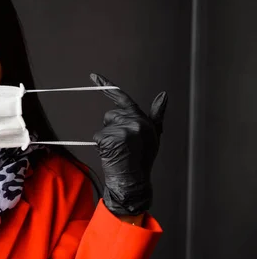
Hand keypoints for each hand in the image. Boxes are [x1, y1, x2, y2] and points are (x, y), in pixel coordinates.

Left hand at [90, 73, 167, 215]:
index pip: (123, 99)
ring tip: (119, 152)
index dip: (107, 86)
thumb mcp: (152, 136)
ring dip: (106, 139)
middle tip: (122, 146)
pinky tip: (112, 156)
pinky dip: (101, 147)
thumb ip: (156, 114)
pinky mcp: (112, 139)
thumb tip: (163, 94)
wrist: (134, 182)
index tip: (94, 76)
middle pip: (110, 116)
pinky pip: (98, 138)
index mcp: (145, 120)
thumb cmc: (141, 160)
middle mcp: (136, 123)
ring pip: (104, 127)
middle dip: (111, 128)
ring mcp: (124, 131)